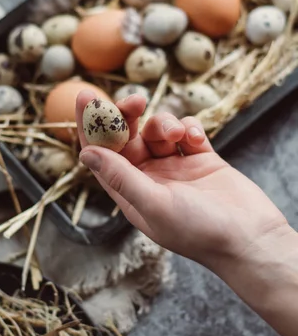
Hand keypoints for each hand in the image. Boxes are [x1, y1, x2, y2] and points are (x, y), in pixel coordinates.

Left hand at [76, 90, 287, 271]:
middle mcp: (149, 177)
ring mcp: (175, 167)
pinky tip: (197, 139)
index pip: (101, 154)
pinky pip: (187, 131)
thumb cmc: (200, 231)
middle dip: (129, 115)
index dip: (91, 126)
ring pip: (158, 130)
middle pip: (128, 136)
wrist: (251, 239)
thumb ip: (120, 176)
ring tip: (178, 136)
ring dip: (165, 124)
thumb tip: (85, 153)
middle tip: (136, 100)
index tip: (84, 96)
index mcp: (130, 192)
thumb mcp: (154, 203)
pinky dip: (189, 128)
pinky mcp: (201, 158)